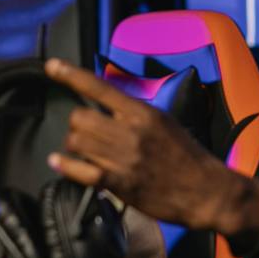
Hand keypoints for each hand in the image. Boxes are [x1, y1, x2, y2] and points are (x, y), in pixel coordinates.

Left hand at [44, 58, 258, 250]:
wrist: (206, 191)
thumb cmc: (187, 157)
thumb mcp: (165, 122)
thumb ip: (135, 112)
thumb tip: (109, 105)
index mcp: (143, 113)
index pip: (99, 87)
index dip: (70, 75)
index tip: (52, 66)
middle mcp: (130, 132)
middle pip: (80, 117)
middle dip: (76, 123)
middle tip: (84, 131)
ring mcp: (123, 158)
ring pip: (77, 142)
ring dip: (74, 144)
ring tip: (83, 150)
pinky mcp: (119, 183)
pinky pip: (80, 171)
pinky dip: (65, 165)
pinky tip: (58, 162)